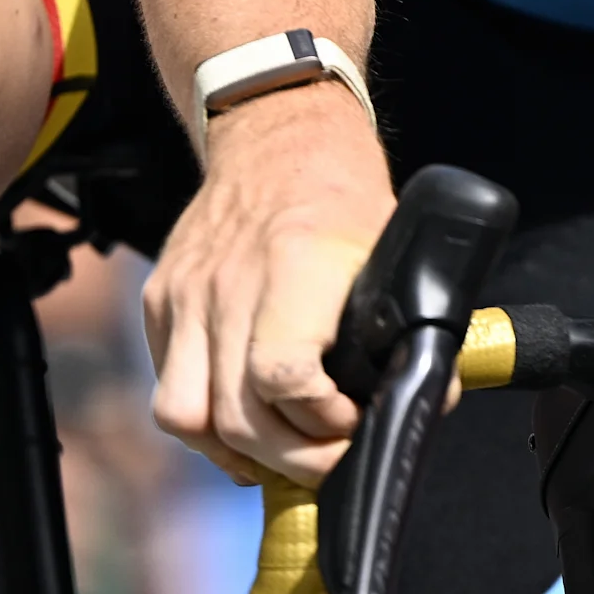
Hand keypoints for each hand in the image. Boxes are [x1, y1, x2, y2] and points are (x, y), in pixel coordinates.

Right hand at [144, 81, 393, 482]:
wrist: (274, 134)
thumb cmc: (339, 193)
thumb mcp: (391, 248)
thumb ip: (409, 324)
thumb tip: (432, 395)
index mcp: (295, 268)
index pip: (282, 375)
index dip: (321, 421)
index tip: (351, 422)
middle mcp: (229, 285)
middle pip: (237, 416)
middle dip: (292, 460)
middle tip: (329, 460)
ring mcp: (185, 295)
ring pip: (188, 417)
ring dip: (237, 452)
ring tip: (280, 454)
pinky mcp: (160, 303)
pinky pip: (168, 390)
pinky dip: (205, 424)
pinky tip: (245, 425)